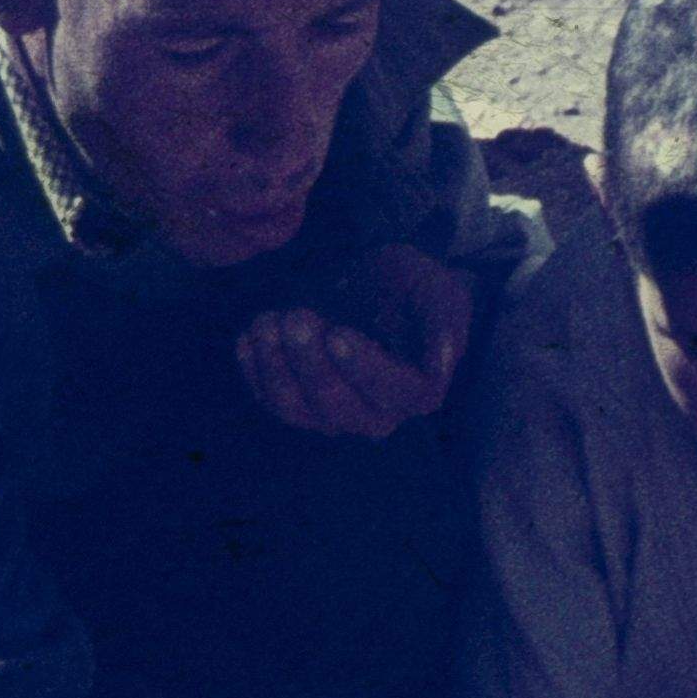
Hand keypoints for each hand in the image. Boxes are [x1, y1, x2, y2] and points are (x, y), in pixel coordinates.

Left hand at [237, 242, 469, 438]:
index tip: (338, 333)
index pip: (393, 393)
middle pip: (337, 406)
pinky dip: (254, 368)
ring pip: (295, 409)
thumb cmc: (409, 286)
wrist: (372, 282)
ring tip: (267, 321)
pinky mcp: (295, 401)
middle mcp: (374, 415)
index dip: (363, 369)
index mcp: (417, 391)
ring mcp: (330, 413)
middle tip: (297, 317)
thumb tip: (442, 363)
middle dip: (310, 363)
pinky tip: (251, 333)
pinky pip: (267, 398)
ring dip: (275, 366)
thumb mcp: (438, 291)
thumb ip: (445, 322)